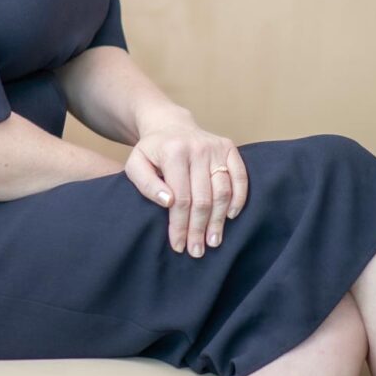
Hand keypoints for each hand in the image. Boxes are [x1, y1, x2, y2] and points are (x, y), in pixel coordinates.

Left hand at [124, 118, 248, 256]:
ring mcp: (216, 147)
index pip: (181, 198)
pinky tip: (230, 217)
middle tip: (197, 251)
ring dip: (218, 220)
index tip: (179, 245)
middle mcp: (198, 148)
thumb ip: (146, 184)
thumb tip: (168, 202)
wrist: (170, 124)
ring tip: (213, 241)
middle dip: (199, 228)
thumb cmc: (151, 151)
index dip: (180, 225)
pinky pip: (240, 177)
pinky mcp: (229, 148)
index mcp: (174, 152)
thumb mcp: (136, 164)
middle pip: (203, 199)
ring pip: (223, 191)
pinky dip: (239, 198)